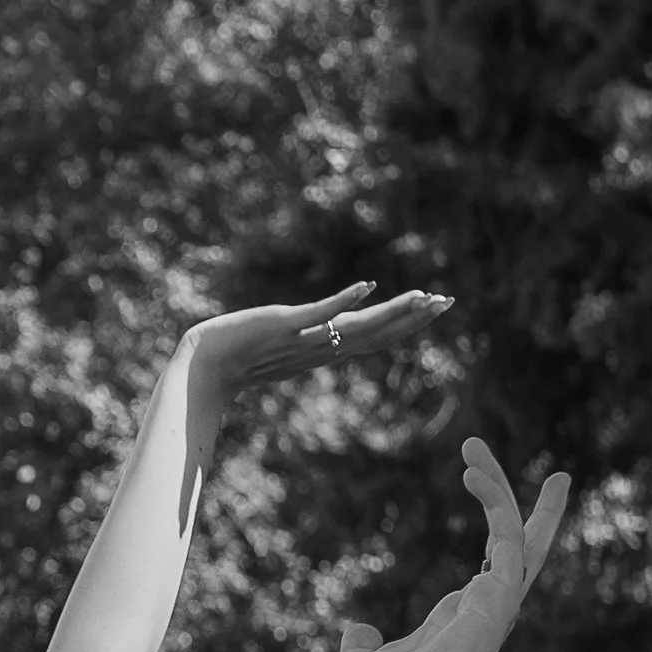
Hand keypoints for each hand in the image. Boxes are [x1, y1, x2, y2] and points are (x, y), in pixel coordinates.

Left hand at [182, 280, 451, 446]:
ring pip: (358, 326)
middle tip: (446, 302)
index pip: (374, 338)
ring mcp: (305, 337)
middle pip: (377, 334)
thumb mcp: (282, 345)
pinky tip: (368, 285)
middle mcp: (320, 348)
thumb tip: (319, 328)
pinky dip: (344, 301)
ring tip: (422, 296)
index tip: (433, 308)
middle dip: (414, 318)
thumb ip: (305, 336)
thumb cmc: (238, 356)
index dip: (406, 324)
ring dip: (392, 311)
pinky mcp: (284, 324)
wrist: (206, 365)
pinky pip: (320, 313)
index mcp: (323, 352)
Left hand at [337, 438, 570, 651]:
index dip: (495, 530)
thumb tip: (355, 628)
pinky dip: (494, 499)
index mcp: (464, 619)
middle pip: (522, 548)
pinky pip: (506, 533)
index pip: (492, 565)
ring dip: (501, 488)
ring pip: (517, 534)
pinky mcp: (502, 594)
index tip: (491, 499)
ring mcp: (499, 601)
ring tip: (471, 446)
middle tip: (554, 477)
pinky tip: (470, 470)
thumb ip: (360, 645)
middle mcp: (488, 608)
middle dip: (534, 510)